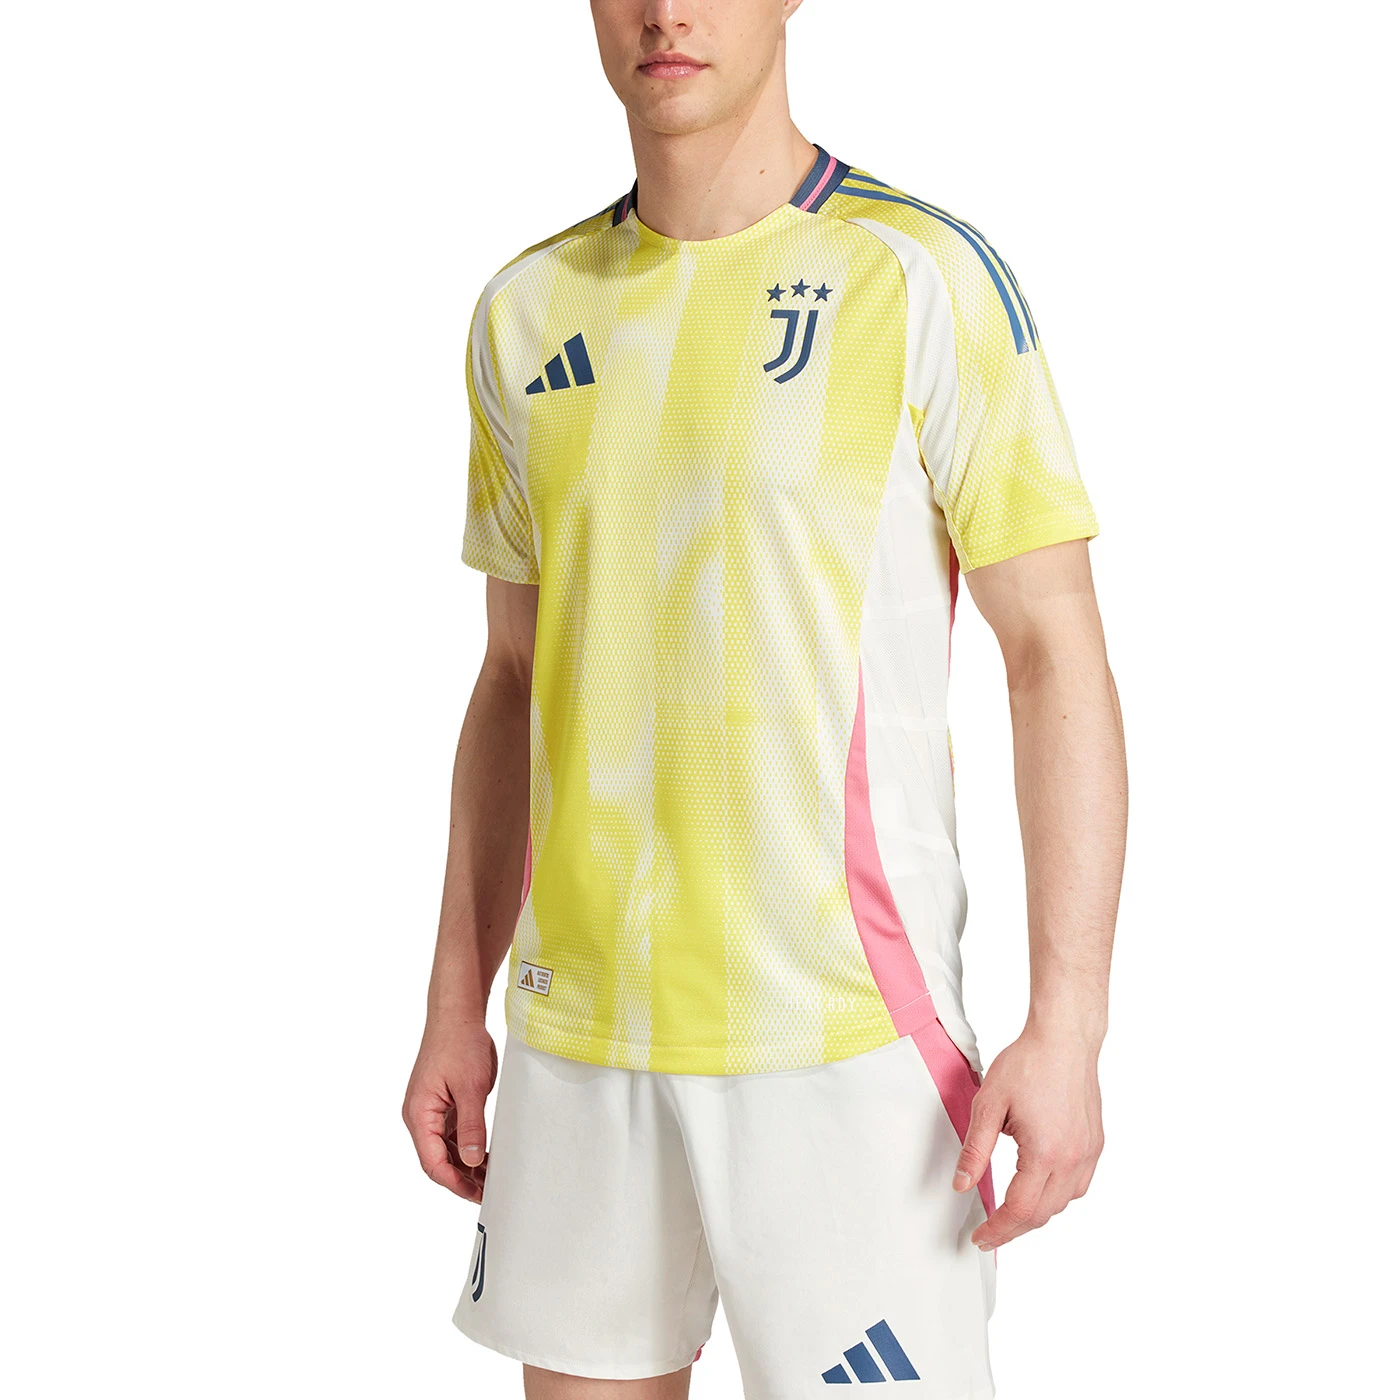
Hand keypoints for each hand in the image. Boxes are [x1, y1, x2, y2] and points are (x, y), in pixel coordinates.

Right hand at [403, 1020, 497, 1201]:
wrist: (457, 1015)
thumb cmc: (459, 1043)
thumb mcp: (472, 1087)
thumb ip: (472, 1126)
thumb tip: (471, 1161)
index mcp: (419, 1114)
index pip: (432, 1162)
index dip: (454, 1182)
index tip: (476, 1195)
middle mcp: (420, 1116)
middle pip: (436, 1159)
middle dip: (461, 1178)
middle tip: (488, 1192)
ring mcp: (430, 1110)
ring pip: (444, 1149)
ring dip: (465, 1165)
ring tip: (490, 1178)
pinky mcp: (441, 1104)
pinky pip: (451, 1134)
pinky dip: (466, 1147)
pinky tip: (484, 1155)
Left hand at [951, 1025, 1103, 1249]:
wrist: (1064, 1039)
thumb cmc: (1027, 1064)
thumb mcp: (989, 1105)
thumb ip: (975, 1150)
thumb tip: (962, 1184)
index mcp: (1045, 1153)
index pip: (1020, 1210)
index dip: (998, 1230)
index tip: (981, 1238)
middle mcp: (1073, 1158)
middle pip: (1043, 1213)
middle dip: (1015, 1228)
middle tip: (990, 1232)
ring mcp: (1088, 1152)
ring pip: (1064, 1202)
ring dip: (1037, 1213)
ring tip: (1011, 1212)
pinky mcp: (1095, 1142)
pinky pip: (1078, 1184)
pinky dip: (1057, 1194)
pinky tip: (1040, 1186)